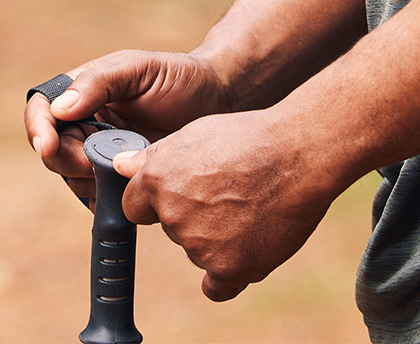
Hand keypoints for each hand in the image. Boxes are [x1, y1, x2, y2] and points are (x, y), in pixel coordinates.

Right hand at [23, 50, 231, 202]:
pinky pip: (97, 198)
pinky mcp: (118, 181)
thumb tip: (60, 109)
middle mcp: (85, 123)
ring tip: (126, 166)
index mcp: (82, 92)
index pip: (41, 110)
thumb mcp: (139, 69)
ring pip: (72, 178)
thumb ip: (99, 82)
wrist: (218, 104)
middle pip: (53, 151)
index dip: (38, 128)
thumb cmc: (179, 78)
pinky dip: (107, 198)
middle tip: (99, 160)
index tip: (47, 145)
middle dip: (70, 158)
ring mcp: (100, 154)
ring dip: (91, 179)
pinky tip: (131, 185)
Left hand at [111, 106, 344, 301]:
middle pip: (171, 228)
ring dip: (216, 238)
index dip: (157, 200)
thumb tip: (121, 166)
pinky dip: (228, 273)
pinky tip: (242, 253)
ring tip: (251, 206)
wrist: (298, 154)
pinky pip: (216, 286)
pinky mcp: (228, 268)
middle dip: (192, 215)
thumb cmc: (251, 138)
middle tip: (228, 192)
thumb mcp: (196, 133)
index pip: (136, 207)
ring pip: (198, 250)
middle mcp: (172, 214)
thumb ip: (154, 156)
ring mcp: (198, 245)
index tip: (181, 194)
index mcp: (158, 179)